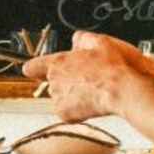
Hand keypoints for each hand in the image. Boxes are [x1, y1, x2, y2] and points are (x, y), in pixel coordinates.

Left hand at [22, 31, 153, 122]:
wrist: (121, 91)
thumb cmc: (112, 67)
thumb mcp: (99, 42)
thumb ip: (82, 39)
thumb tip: (76, 39)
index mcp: (58, 63)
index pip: (33, 66)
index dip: (34, 68)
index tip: (32, 69)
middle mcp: (54, 81)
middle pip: (52, 82)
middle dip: (64, 81)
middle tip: (84, 79)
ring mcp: (58, 99)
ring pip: (60, 96)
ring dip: (71, 95)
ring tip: (91, 90)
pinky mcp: (65, 114)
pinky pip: (67, 111)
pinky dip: (76, 109)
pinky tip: (91, 102)